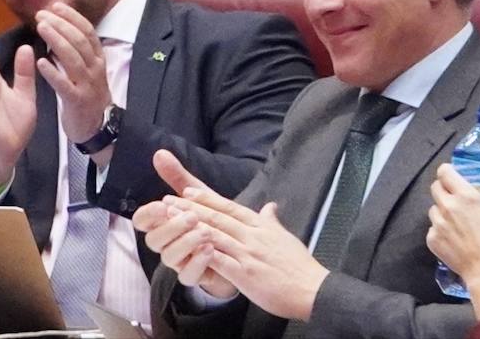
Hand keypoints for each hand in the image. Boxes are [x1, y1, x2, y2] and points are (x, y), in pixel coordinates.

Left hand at [33, 3, 111, 149]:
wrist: (96, 126)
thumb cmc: (87, 95)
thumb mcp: (88, 70)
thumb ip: (77, 52)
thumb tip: (62, 29)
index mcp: (98, 59)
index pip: (87, 31)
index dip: (72, 17)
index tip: (55, 6)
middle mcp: (95, 68)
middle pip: (79, 41)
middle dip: (61, 24)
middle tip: (41, 15)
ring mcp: (88, 84)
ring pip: (73, 58)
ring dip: (57, 40)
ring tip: (41, 28)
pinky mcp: (78, 101)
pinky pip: (65, 84)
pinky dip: (53, 72)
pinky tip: (40, 62)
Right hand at [135, 150, 236, 299]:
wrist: (239, 248)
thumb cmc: (212, 220)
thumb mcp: (199, 195)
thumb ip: (178, 177)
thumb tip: (160, 152)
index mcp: (165, 223)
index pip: (143, 220)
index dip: (148, 214)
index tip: (163, 203)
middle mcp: (168, 243)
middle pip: (153, 240)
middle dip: (170, 227)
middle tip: (191, 217)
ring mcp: (180, 261)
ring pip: (169, 258)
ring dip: (186, 243)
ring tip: (205, 232)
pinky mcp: (195, 276)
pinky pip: (188, 276)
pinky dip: (198, 263)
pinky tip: (211, 249)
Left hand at [167, 179, 326, 320]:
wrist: (310, 288)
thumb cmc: (298, 265)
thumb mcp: (284, 237)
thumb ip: (271, 221)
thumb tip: (269, 206)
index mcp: (261, 226)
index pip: (230, 207)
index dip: (207, 199)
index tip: (188, 191)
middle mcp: (252, 235)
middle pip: (217, 217)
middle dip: (191, 207)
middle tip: (168, 199)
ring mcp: (248, 253)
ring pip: (214, 234)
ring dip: (190, 225)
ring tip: (170, 219)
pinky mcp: (244, 273)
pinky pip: (218, 260)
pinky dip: (201, 253)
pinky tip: (185, 249)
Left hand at [426, 164, 479, 317]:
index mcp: (465, 195)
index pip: (444, 172)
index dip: (447, 172)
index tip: (453, 177)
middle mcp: (448, 206)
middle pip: (435, 187)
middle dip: (443, 189)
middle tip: (454, 197)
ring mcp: (438, 223)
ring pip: (433, 208)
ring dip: (441, 210)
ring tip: (454, 219)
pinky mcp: (432, 239)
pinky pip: (432, 228)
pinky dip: (439, 229)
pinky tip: (453, 236)